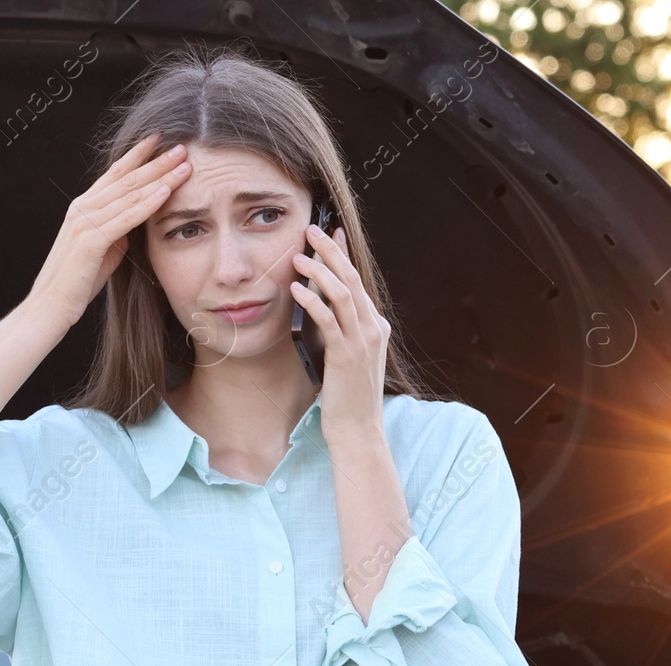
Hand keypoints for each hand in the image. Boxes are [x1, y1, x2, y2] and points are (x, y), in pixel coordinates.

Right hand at [27, 132, 190, 327]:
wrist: (50, 305)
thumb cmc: (77, 281)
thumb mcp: (101, 249)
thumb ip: (117, 230)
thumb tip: (137, 219)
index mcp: (83, 207)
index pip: (114, 174)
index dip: (137, 155)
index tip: (159, 140)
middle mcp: (82, 208)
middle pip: (126, 178)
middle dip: (156, 161)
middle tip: (182, 146)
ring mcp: (85, 222)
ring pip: (129, 194)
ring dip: (160, 177)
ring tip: (184, 165)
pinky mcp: (90, 240)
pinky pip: (126, 217)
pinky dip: (148, 204)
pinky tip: (166, 192)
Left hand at [289, 224, 390, 445]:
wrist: (358, 429)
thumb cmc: (346, 397)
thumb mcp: (345, 357)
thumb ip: (337, 332)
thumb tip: (316, 309)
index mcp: (375, 326)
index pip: (359, 281)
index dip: (344, 255)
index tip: (330, 233)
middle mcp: (373, 328)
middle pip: (353, 279)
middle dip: (331, 252)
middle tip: (311, 230)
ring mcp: (362, 340)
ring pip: (343, 293)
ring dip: (319, 271)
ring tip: (298, 256)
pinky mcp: (346, 354)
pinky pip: (329, 320)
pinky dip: (312, 301)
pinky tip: (296, 290)